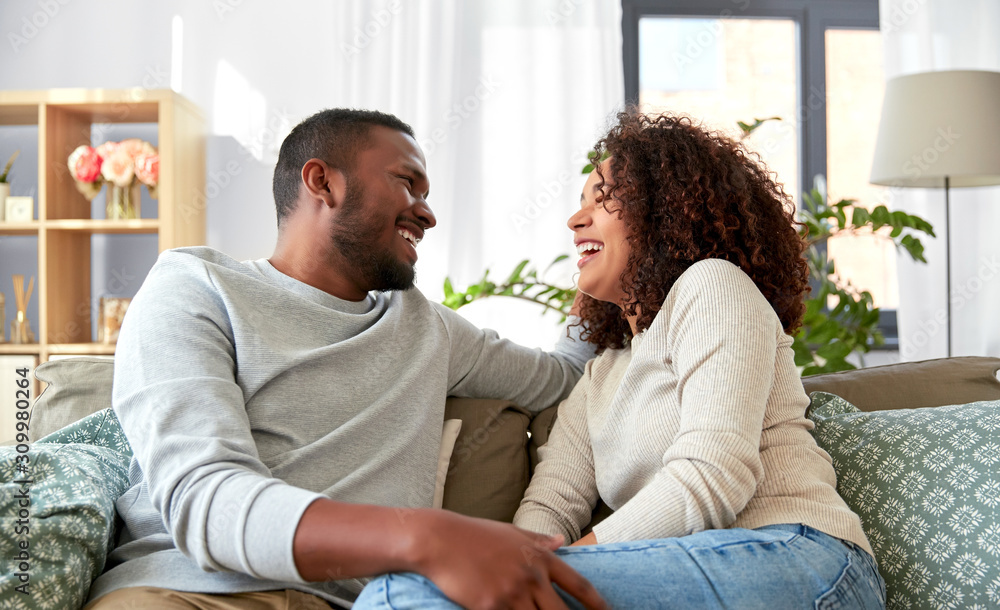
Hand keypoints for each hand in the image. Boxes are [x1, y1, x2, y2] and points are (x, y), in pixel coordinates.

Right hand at [406, 510, 607, 609]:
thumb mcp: (512, 533)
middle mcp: (530, 576)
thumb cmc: (474, 534)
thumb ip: (539, 541)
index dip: (597, 604)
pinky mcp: (490, 607)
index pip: (578, 584)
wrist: (440, 539)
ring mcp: (511, 593)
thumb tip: (562, 541)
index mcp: (540, 557)